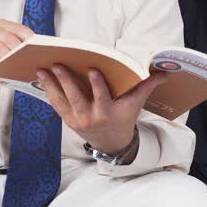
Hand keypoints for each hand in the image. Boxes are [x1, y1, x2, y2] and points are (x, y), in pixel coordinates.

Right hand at [0, 19, 33, 89]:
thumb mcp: (7, 53)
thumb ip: (18, 49)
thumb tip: (36, 54)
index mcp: (2, 25)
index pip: (19, 29)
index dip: (29, 38)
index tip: (38, 48)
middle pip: (8, 38)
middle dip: (19, 50)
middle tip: (27, 60)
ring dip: (6, 57)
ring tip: (15, 65)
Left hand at [38, 65, 170, 156]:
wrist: (111, 142)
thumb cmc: (124, 117)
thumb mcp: (135, 104)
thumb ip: (146, 86)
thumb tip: (164, 72)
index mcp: (108, 113)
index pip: (103, 98)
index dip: (97, 84)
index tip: (93, 69)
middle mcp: (91, 118)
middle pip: (77, 98)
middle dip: (67, 81)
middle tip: (58, 64)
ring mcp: (77, 120)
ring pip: (62, 100)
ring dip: (51, 84)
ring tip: (42, 68)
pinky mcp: (67, 120)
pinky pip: (56, 104)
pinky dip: (48, 91)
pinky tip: (42, 77)